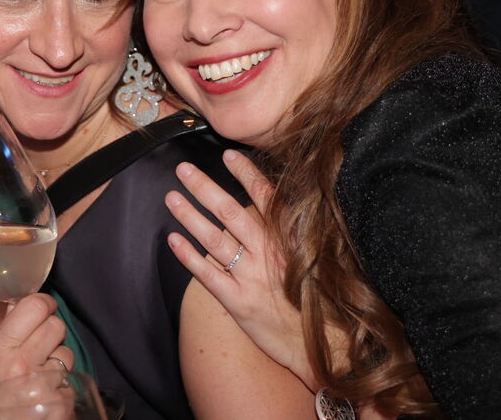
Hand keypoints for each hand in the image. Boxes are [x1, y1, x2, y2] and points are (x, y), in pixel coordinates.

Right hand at [0, 293, 73, 418]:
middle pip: (56, 326)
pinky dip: (62, 389)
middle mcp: (21, 363)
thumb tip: (19, 306)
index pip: (34, 306)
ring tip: (40, 379)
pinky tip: (45, 400)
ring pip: (67, 354)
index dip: (43, 305)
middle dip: (51, 334)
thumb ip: (3, 337)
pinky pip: (70, 382)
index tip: (43, 309)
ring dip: (59, 363)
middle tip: (41, 348)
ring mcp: (44, 384)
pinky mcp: (61, 403)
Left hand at [166, 150, 315, 388]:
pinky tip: (173, 239)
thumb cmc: (325, 301)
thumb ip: (295, 232)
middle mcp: (268, 253)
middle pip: (229, 211)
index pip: (265, 196)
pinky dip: (188, 256)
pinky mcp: (239, 302)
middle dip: (203, 187)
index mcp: (289, 238)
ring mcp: (251, 277)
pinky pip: (207, 274)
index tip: (228, 155)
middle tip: (182, 169)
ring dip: (189, 215)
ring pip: (213, 238)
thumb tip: (278, 207)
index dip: (245, 173)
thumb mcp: (317, 258)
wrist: (330, 345)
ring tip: (171, 197)